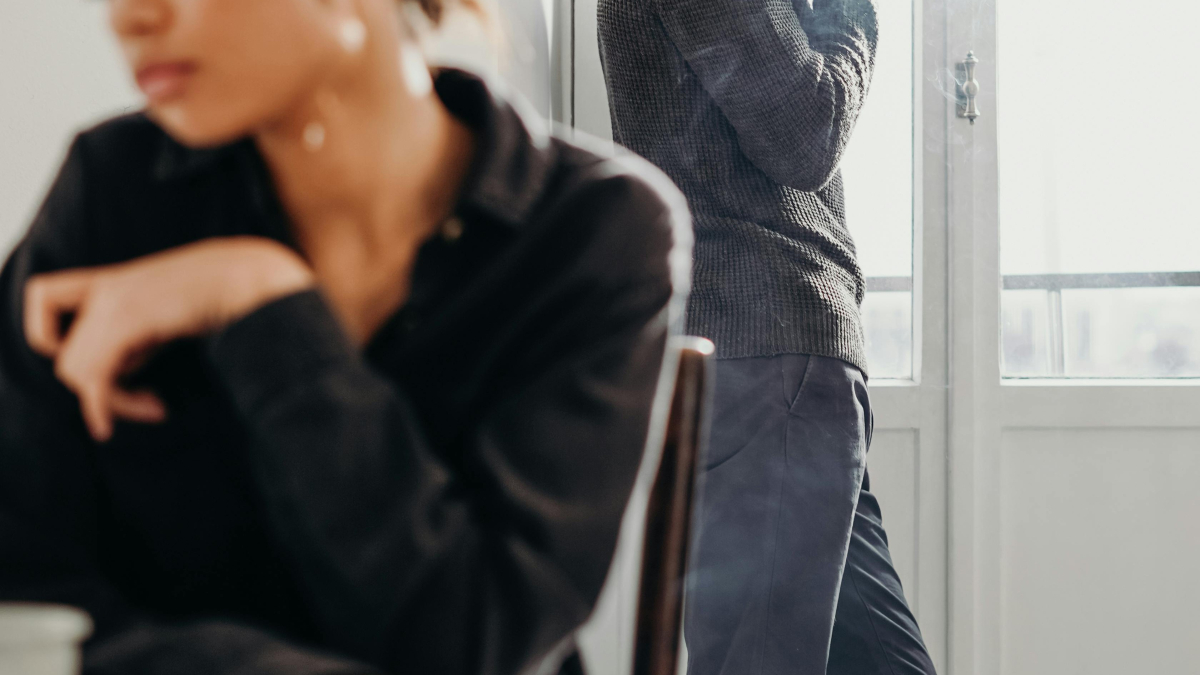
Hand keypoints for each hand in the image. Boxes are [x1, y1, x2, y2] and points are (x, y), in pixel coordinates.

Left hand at [24, 236, 314, 441]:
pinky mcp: (128, 316)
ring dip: (116, 402)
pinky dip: (107, 405)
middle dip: (101, 392)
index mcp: (113, 281)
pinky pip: (95, 375)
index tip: (107, 362)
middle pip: (67, 355)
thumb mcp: (175, 313)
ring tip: (160, 405)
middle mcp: (106, 287)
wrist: (253, 275)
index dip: (53, 335)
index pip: (43, 296)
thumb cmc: (228, 294)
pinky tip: (155, 411)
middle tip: (152, 404)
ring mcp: (114, 299)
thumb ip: (147, 332)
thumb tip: (136, 368)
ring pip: (76, 372)